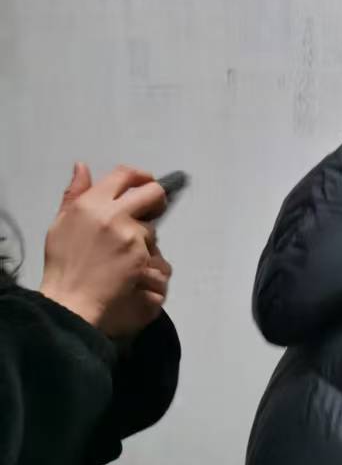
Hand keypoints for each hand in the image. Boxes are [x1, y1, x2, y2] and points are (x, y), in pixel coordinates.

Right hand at [40, 163, 169, 338]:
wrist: (72, 298)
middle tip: (152, 210)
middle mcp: (113, 214)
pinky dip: (143, 257)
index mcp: (91, 203)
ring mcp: (130, 235)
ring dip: (143, 236)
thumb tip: (82, 166)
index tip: (145, 182)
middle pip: (153, 192)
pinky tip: (127, 267)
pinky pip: (151, 249)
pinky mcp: (141, 255)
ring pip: (151, 227)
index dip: (139, 175)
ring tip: (122, 253)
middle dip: (156, 198)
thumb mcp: (61, 223)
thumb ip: (75, 193)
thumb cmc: (63, 262)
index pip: (124, 175)